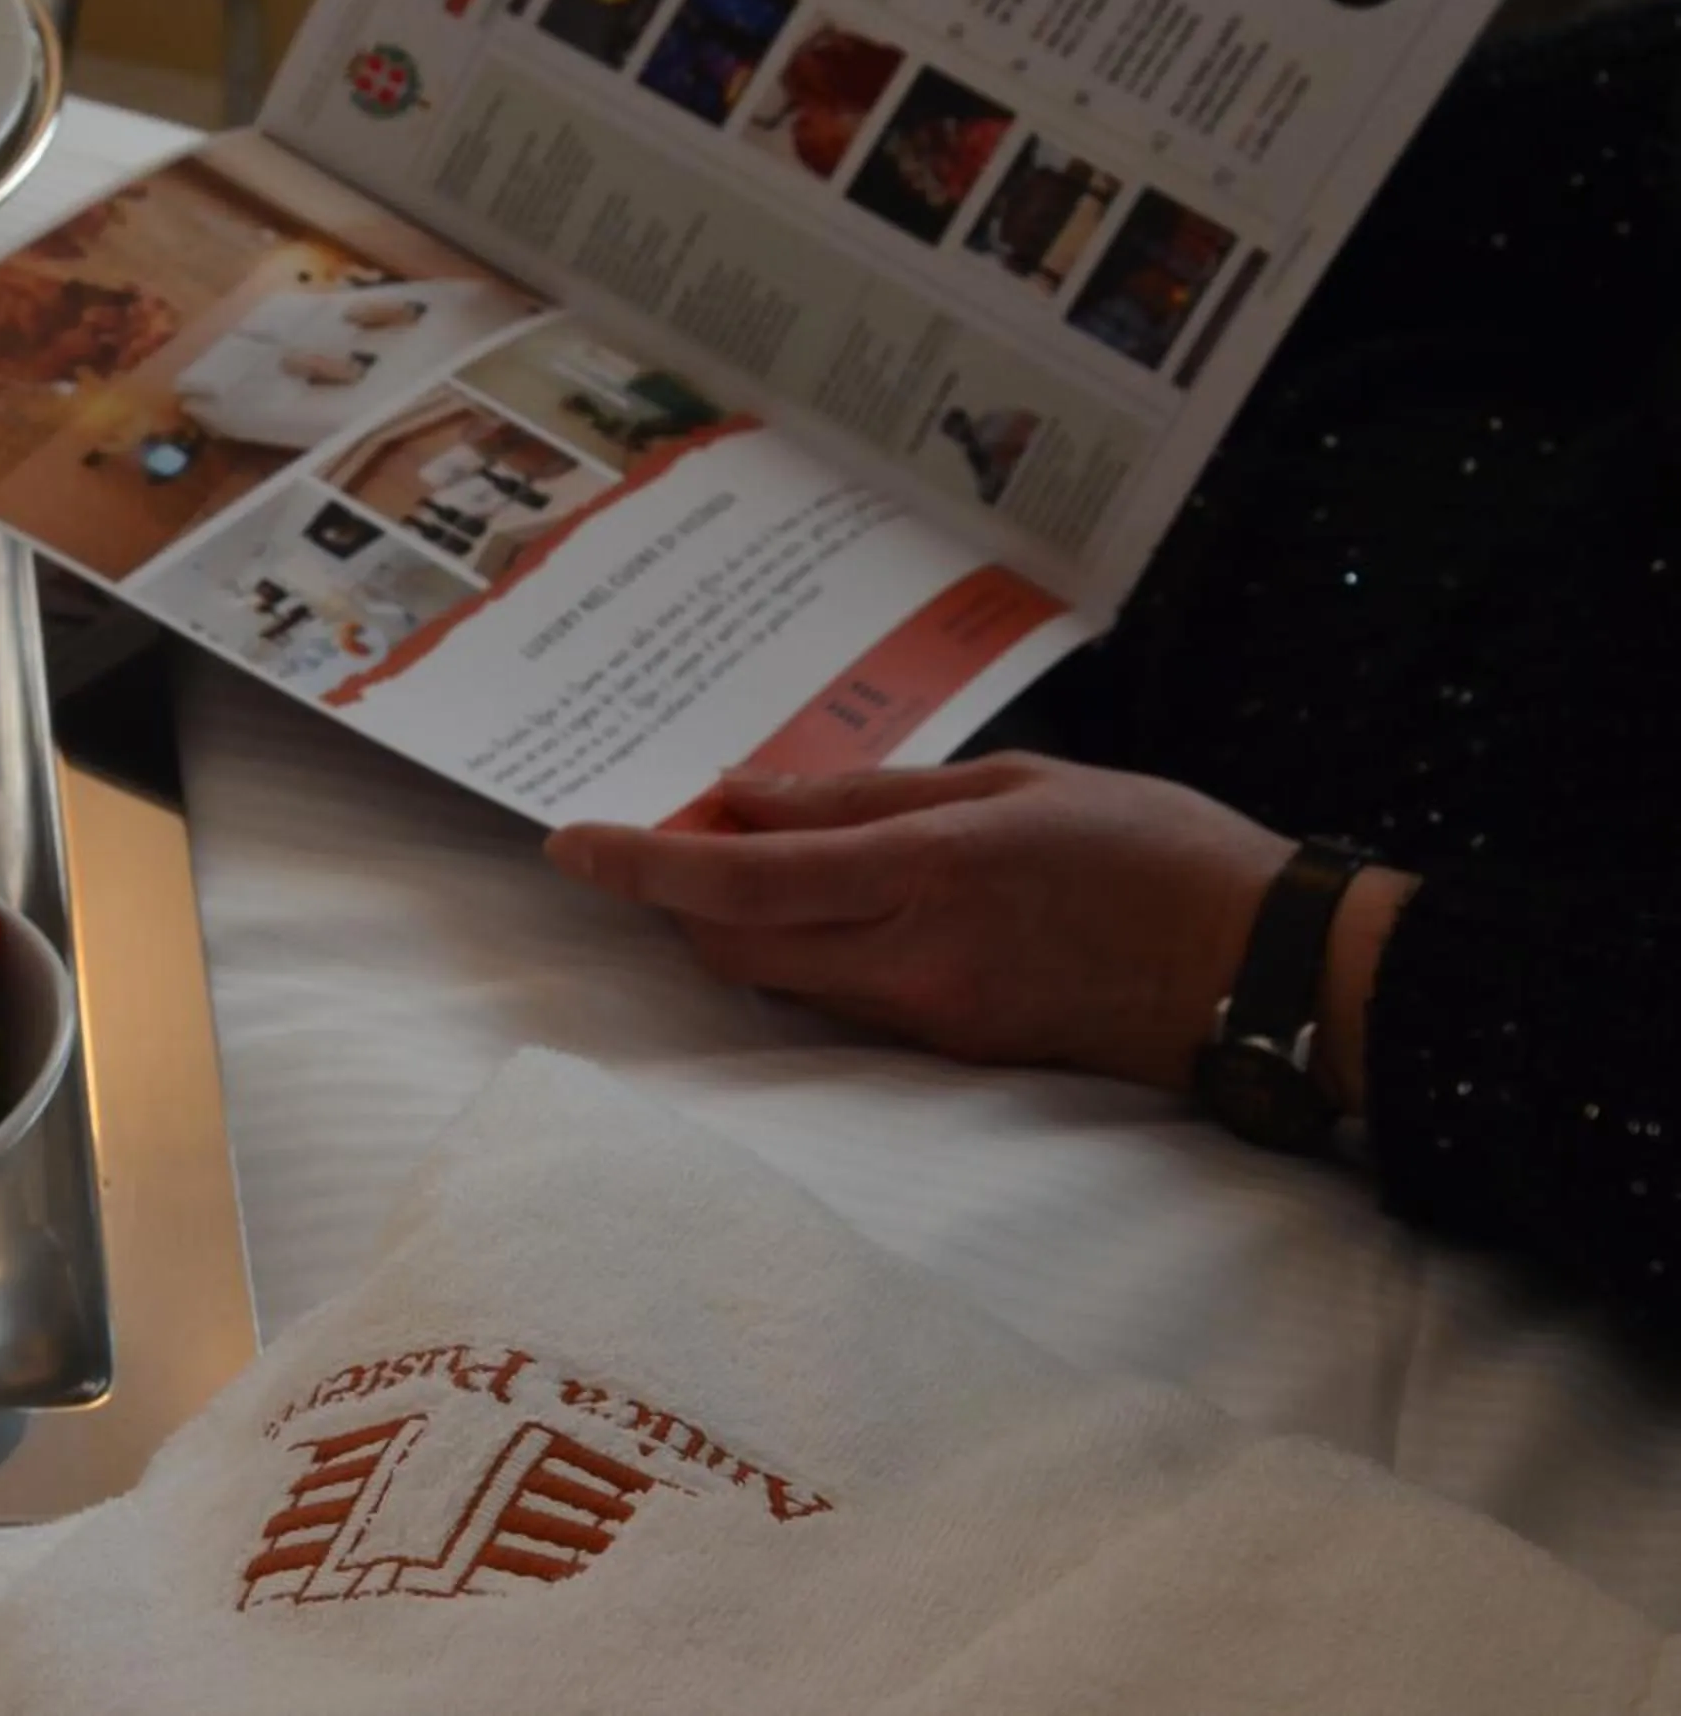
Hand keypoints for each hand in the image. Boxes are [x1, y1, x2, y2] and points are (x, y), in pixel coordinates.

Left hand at [545, 755, 1294, 1091]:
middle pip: (732, 946)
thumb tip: (744, 798)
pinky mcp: (955, 1055)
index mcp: (925, 875)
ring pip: (779, 980)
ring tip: (758, 853)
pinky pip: (840, 1004)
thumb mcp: (1008, 784)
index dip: (641, 865)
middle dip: (680, 895)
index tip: (572, 843)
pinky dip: (806, 953)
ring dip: (739, 925)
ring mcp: (930, 1022)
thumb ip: (865, 798)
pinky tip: (828, 906)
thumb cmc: (1154, 851)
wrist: (1267, 972)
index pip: (738, 881)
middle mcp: (911, 962)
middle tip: (685, 828)